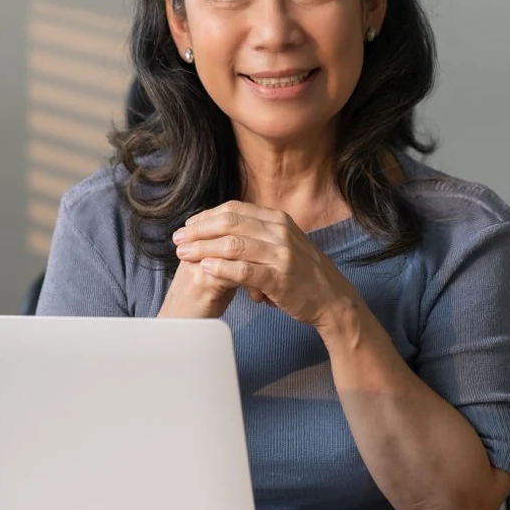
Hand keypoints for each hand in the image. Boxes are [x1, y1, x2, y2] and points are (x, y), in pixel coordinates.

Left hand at [173, 201, 360, 330]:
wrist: (332, 300)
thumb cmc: (301, 274)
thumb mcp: (282, 243)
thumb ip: (256, 234)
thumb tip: (220, 229)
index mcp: (277, 220)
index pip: (234, 209)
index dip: (206, 216)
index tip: (187, 225)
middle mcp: (279, 232)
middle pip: (229, 223)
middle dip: (198, 230)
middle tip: (178, 239)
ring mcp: (281, 255)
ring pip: (233, 244)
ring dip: (203, 248)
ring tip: (183, 254)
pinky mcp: (280, 278)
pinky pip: (245, 270)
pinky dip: (221, 267)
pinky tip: (204, 267)